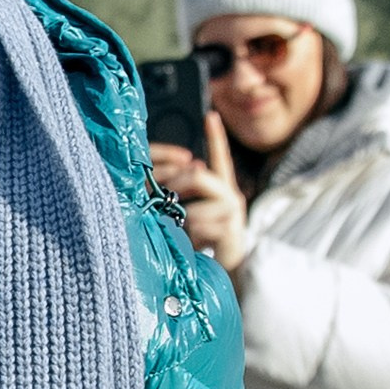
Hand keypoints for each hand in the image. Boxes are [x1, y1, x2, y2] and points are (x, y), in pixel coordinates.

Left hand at [148, 108, 248, 274]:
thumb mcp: (190, 216)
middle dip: (175, 183)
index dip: (216, 136)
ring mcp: (232, 214)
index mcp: (222, 188)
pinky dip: (189, 236)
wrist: (228, 273)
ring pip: (194, 205)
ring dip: (179, 219)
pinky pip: (199, 227)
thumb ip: (181, 199)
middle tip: (161, 195)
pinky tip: (194, 244)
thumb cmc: (203, 244)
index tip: (211, 115)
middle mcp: (231, 196)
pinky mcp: (231, 232)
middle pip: (199, 176)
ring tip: (180, 230)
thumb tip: (156, 187)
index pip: (220, 157)